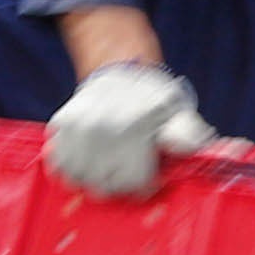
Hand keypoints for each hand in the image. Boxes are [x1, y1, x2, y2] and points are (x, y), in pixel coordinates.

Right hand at [44, 60, 207, 197]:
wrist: (122, 69)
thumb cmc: (155, 100)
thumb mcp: (180, 114)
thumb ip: (188, 134)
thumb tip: (194, 147)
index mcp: (134, 127)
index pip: (133, 183)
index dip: (144, 184)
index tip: (148, 175)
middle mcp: (103, 128)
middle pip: (106, 185)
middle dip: (120, 181)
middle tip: (127, 166)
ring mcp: (78, 126)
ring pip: (81, 179)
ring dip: (95, 176)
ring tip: (107, 161)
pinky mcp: (61, 124)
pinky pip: (61, 164)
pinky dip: (73, 166)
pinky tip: (88, 156)